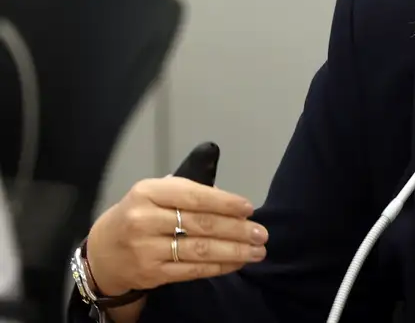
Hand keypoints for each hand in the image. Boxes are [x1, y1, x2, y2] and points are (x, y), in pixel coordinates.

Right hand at [85, 176, 267, 296]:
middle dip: (237, 230)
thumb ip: (188, 191)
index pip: (194, 196)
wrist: (103, 251)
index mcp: (148, 192)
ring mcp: (146, 248)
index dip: (225, 203)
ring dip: (234, 251)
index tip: (249, 209)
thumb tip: (228, 201)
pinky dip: (218, 267)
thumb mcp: (155, 192)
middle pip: (201, 224)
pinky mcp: (151, 273)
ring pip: (200, 250)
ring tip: (257, 251)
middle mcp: (144, 219)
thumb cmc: (139, 214)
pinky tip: (236, 263)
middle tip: (261, 233)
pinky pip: (192, 270)